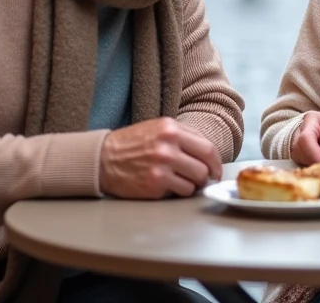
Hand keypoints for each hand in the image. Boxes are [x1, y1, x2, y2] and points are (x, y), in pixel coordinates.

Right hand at [98, 117, 222, 198]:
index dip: (217, 162)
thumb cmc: (133, 144)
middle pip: (205, 166)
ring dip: (194, 184)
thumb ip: (184, 136)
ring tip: (183, 181)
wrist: (103, 159)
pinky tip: (169, 186)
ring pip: (196, 181)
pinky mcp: (154, 184)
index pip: (208, 147)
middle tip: (203, 179)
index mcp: (171, 129)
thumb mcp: (158, 128)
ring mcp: (161, 166)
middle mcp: (168, 146)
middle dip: (207, 175)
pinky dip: (180, 191)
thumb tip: (209, 152)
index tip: (216, 170)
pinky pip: (181, 192)